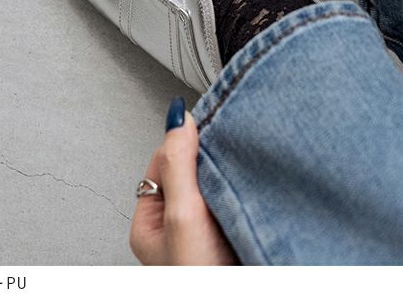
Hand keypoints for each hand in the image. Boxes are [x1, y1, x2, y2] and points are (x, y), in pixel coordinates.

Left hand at [130, 97, 237, 264]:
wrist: (242, 298)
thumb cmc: (200, 280)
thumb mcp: (183, 216)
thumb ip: (178, 166)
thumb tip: (177, 119)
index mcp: (150, 222)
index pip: (163, 160)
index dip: (184, 143)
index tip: (204, 130)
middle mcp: (175, 227)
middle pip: (190, 170)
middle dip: (210, 157)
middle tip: (228, 148)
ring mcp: (203, 231)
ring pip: (214, 184)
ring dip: (229, 174)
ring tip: (242, 170)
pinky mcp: (229, 233)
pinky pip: (234, 198)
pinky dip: (244, 189)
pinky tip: (252, 188)